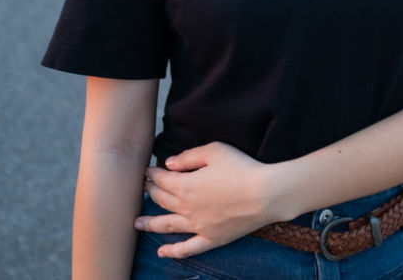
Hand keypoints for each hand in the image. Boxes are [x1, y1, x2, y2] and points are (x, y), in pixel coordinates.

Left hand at [135, 142, 291, 259]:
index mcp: (185, 185)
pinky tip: (162, 252)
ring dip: (149, 224)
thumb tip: (169, 164)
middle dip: (151, 192)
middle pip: (162, 200)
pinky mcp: (211, 238)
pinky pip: (188, 248)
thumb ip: (188, 157)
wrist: (266, 194)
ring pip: (167, 225)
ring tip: (137, 224)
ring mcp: (197, 226)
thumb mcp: (215, 151)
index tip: (149, 171)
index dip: (153, 174)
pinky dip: (173, 251)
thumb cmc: (242, 168)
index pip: (161, 179)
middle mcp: (186, 208)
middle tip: (145, 188)